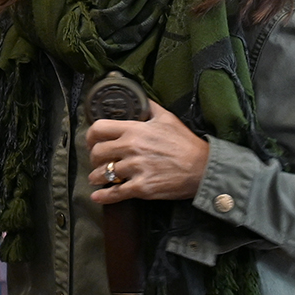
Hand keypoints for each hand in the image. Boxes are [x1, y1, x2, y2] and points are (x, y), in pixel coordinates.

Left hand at [85, 101, 210, 204]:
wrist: (203, 168)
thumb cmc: (186, 143)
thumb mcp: (167, 118)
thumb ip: (150, 107)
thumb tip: (140, 98)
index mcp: (134, 130)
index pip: (99, 129)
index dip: (91, 136)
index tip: (92, 142)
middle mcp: (131, 148)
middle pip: (97, 153)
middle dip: (94, 158)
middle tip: (97, 161)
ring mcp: (135, 168)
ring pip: (102, 173)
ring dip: (97, 177)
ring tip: (97, 178)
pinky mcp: (142, 187)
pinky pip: (115, 193)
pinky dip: (103, 196)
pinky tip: (97, 196)